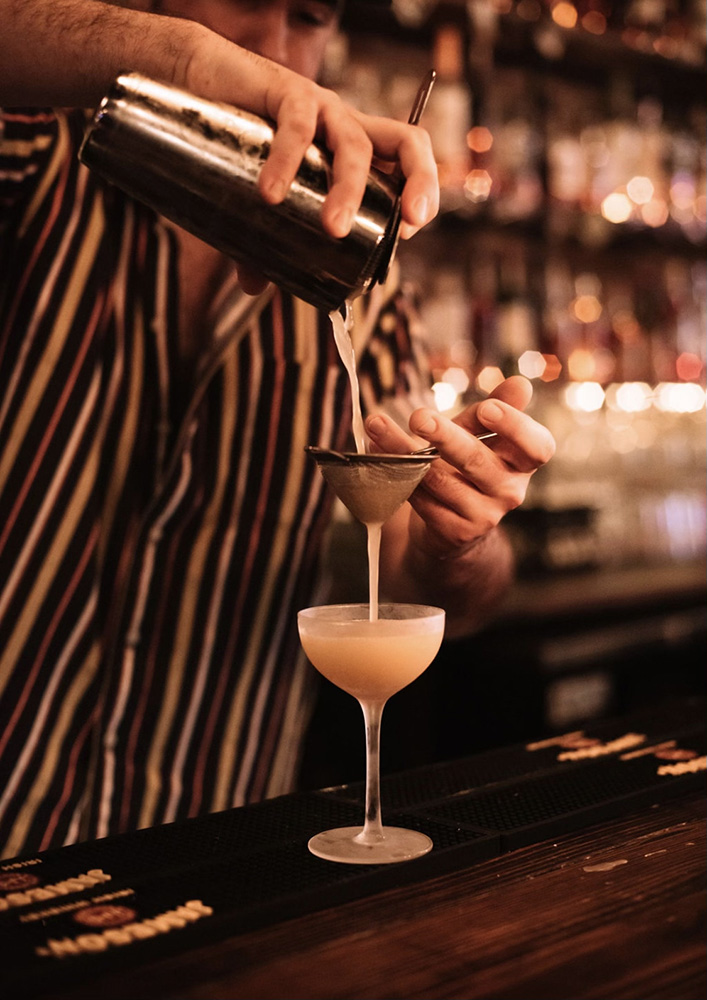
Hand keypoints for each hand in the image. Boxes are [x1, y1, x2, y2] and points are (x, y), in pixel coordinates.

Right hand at [184, 35, 438, 240]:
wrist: (194, 77)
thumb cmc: (239, 135)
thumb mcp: (259, 194)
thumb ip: (261, 240)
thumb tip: (253, 287)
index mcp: (350, 149)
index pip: (406, 163)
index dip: (419, 194)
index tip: (405, 234)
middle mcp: (344, 125)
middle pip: (406, 142)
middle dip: (418, 183)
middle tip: (406, 226)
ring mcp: (319, 108)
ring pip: (354, 144)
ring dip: (350, 190)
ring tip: (333, 228)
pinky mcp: (285, 91)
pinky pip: (298, 124)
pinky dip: (287, 160)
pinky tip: (271, 194)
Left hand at [365, 376, 555, 560]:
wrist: (452, 522)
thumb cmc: (468, 465)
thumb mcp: (480, 435)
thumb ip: (494, 409)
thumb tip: (522, 384)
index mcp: (524, 462)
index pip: (537, 447)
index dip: (515, 427)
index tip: (486, 408)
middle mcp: (510, 491)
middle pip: (477, 460)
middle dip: (445, 436)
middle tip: (418, 416)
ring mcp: (484, 515)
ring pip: (439, 479)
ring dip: (403, 451)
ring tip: (377, 425)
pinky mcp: (455, 531)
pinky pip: (422, 499)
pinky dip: (398, 474)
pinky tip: (379, 453)